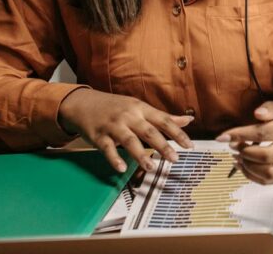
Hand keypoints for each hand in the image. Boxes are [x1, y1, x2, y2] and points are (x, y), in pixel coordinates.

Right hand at [58, 88, 193, 172]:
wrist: (83, 103)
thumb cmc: (116, 107)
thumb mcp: (140, 107)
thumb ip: (163, 116)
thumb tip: (188, 120)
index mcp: (141, 109)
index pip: (163, 120)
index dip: (177, 133)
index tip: (189, 146)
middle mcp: (129, 116)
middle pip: (148, 131)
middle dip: (163, 145)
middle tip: (175, 159)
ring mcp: (113, 126)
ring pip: (129, 140)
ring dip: (141, 154)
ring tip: (151, 167)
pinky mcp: (98, 136)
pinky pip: (107, 148)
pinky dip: (114, 159)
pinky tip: (122, 168)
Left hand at [216, 101, 272, 184]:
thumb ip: (270, 108)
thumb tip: (257, 114)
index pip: (264, 133)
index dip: (241, 134)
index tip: (223, 137)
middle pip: (266, 155)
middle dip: (244, 151)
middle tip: (233, 146)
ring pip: (267, 173)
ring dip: (247, 166)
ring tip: (237, 156)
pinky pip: (268, 181)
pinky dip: (251, 176)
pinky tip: (242, 165)